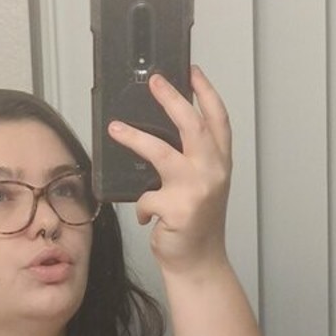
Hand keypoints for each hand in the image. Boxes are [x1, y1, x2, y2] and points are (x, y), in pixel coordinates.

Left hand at [107, 66, 231, 272]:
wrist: (198, 263)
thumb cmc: (197, 226)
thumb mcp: (203, 187)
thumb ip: (192, 161)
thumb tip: (157, 135)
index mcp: (220, 163)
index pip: (218, 119)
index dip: (206, 92)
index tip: (192, 71)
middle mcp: (212, 172)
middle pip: (191, 124)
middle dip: (171, 98)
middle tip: (154, 81)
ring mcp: (196, 190)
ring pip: (160, 152)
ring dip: (134, 138)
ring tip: (115, 128)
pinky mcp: (177, 209)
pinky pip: (146, 197)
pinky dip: (142, 207)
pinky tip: (147, 217)